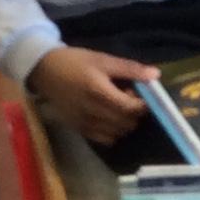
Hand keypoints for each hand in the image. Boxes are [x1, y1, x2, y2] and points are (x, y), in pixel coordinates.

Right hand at [27, 45, 157, 144]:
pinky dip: (113, 132)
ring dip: (125, 123)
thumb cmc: (75, 61)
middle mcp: (92, 111)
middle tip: (128, 99)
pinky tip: (108, 118)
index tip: (141, 95)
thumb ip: (130, 69)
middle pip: (127, 123)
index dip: (142, 105)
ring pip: (118, 133)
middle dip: (134, 113)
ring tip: (117, 107)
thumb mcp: (102, 60)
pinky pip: (105, 139)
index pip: (131, 108)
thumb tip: (156, 75)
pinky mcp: (80, 130)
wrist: (43, 70)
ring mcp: (85, 123)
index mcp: (98, 92)